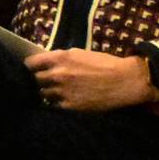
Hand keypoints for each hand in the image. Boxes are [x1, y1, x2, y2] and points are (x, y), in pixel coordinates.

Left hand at [25, 48, 158, 112]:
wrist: (127, 81)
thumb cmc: (106, 64)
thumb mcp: (80, 54)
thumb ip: (61, 58)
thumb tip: (47, 63)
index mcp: (59, 58)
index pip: (31, 64)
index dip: (31, 67)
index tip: (32, 70)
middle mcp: (57, 74)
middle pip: (35, 80)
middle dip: (39, 80)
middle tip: (46, 82)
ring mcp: (62, 91)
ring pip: (43, 94)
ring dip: (48, 93)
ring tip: (58, 92)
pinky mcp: (70, 106)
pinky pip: (55, 105)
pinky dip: (58, 103)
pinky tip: (66, 101)